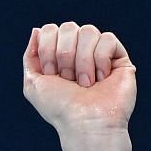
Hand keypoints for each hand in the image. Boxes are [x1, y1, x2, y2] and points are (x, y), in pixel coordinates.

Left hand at [23, 22, 137, 132]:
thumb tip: (36, 31)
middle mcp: (79, 51)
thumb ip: (30, 56)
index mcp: (59, 55)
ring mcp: (100, 54)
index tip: (51, 73)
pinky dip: (100, 60)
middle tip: (68, 79)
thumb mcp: (33, 84)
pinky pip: (108, 39)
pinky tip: (102, 79)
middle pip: (68, 26)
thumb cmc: (59, 108)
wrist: (84, 123)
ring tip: (85, 83)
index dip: (47, 49)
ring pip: (89, 30)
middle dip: (63, 55)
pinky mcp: (120, 58)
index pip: (50, 29)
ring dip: (82, 60)